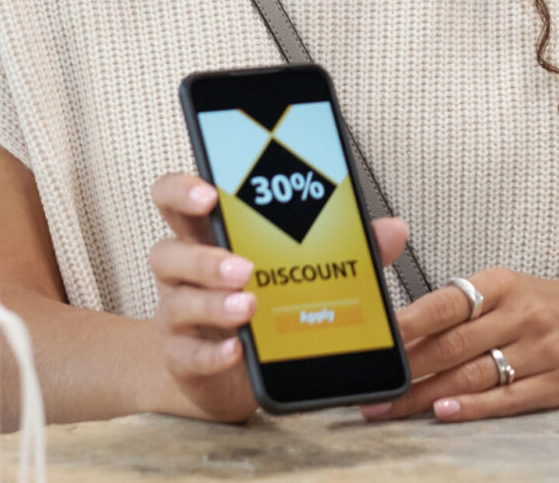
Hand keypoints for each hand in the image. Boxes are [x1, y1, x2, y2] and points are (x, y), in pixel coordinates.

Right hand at [147, 172, 408, 421]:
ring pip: (176, 302)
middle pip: (165, 251)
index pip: (176, 199)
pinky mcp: (183, 358)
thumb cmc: (261, 301)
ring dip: (214, 302)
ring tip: (250, 305)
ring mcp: (178, 315)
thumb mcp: (297, 268)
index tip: (212, 190)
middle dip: (203, 255)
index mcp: (210, 235)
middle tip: (245, 265)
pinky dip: (213, 351)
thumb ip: (343, 247)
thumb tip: (393, 229)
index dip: (183, 190)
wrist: (226, 368)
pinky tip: (237, 349)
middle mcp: (185, 271)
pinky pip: (188, 354)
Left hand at [361, 268, 558, 422]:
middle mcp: (523, 314)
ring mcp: (543, 350)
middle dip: (408, 370)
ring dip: (428, 394)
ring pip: (476, 374)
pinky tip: (444, 412)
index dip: (410, 323)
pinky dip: (474, 407)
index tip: (377, 340)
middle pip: (454, 345)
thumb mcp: (504, 290)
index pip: (448, 303)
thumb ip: (459, 309)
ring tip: (393, 408)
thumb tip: (400, 334)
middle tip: (373, 388)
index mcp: (502, 285)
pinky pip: (510, 398)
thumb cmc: (542, 305)